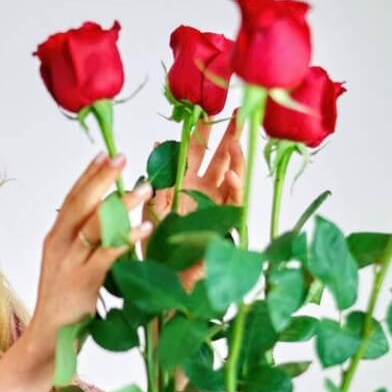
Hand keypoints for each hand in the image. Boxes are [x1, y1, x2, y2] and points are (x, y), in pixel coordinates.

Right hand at [23, 153, 156, 366]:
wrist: (47, 341)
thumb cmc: (65, 305)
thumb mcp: (69, 266)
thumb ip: (84, 244)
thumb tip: (108, 221)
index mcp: (55, 238)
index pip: (71, 198)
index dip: (88, 175)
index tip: (104, 153)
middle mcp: (59, 244)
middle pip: (80, 203)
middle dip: (102, 178)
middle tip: (122, 156)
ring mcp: (69, 262)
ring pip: (96, 224)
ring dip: (121, 203)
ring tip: (144, 187)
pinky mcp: (83, 281)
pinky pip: (107, 253)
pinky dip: (127, 238)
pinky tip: (144, 227)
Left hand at [139, 112, 244, 288]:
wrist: (164, 283)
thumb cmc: (156, 249)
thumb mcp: (151, 208)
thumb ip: (157, 180)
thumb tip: (157, 145)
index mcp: (185, 184)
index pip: (197, 151)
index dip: (202, 131)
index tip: (207, 108)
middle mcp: (204, 191)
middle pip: (221, 157)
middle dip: (230, 135)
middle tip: (239, 112)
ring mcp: (216, 206)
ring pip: (232, 175)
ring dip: (235, 158)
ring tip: (236, 141)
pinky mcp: (225, 225)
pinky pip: (234, 203)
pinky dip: (235, 189)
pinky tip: (233, 175)